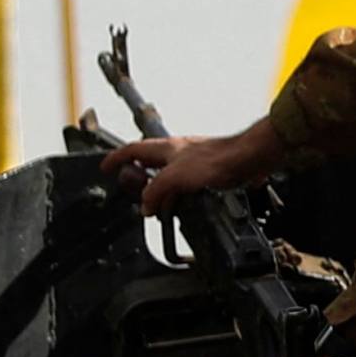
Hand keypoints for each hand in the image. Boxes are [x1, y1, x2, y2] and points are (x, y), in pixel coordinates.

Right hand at [102, 122, 284, 212]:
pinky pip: (184, 186)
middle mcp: (178, 154)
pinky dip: (178, 197)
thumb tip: (145, 205)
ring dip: (160, 192)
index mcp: (166, 148)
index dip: (116, 159)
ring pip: (167, 178)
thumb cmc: (220, 158)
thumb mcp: (176, 176)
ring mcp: (193, 163)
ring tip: (157, 208)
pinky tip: (183, 206)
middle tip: (134, 195)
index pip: (132, 150)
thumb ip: (155, 190)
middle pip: (148, 165)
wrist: (250, 160)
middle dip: (138, 180)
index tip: (105, 168)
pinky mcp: (208, 174)